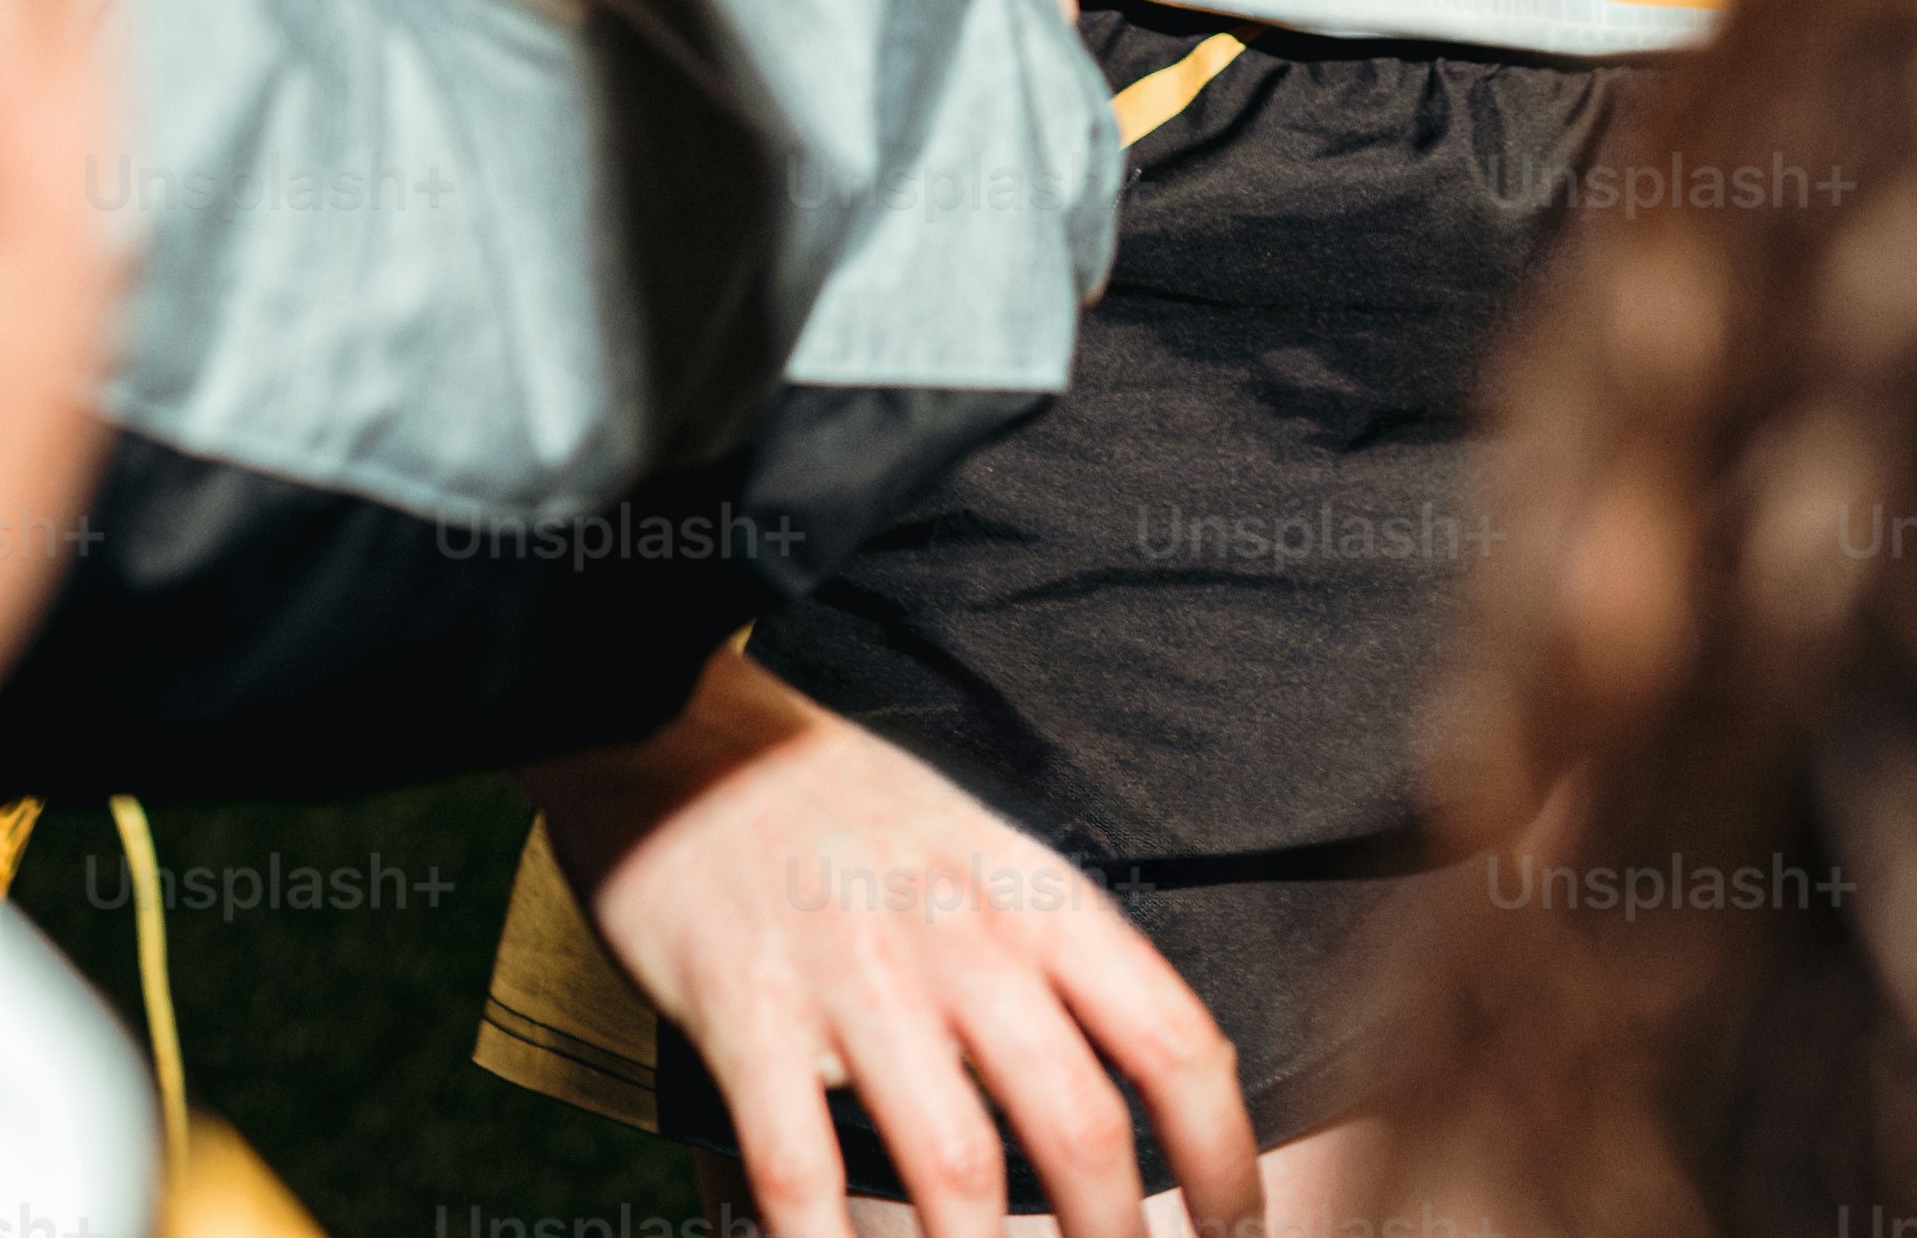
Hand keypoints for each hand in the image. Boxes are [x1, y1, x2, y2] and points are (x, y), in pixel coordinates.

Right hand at [531, 640, 1260, 1237]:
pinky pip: (797, 1169)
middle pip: (1078, 1126)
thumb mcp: (979, 848)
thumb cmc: (842, 805)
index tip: (1241, 1229)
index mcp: (1033, 898)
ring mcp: (853, 980)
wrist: (675, 729)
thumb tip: (1137, 1073)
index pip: (1170, 1036)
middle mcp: (962, 941)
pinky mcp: (745, 1015)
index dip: (1223, 1152)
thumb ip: (1050, 952)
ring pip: (953, 1166)